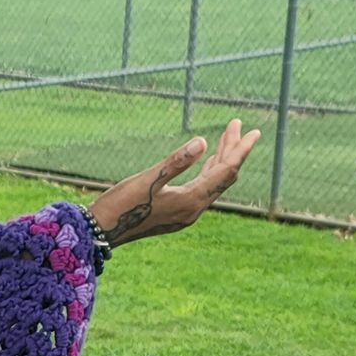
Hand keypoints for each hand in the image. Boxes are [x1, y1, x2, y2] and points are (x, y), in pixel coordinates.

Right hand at [87, 120, 261, 245]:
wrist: (101, 231)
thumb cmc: (121, 205)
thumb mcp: (147, 180)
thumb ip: (176, 161)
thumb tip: (203, 142)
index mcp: (191, 201)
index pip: (226, 171)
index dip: (240, 149)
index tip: (253, 131)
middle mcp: (193, 210)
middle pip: (223, 177)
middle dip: (233, 150)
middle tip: (238, 125)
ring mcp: (186, 214)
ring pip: (213, 183)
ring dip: (221, 159)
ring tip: (228, 137)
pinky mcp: (177, 214)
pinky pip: (202, 190)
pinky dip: (208, 172)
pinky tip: (207, 161)